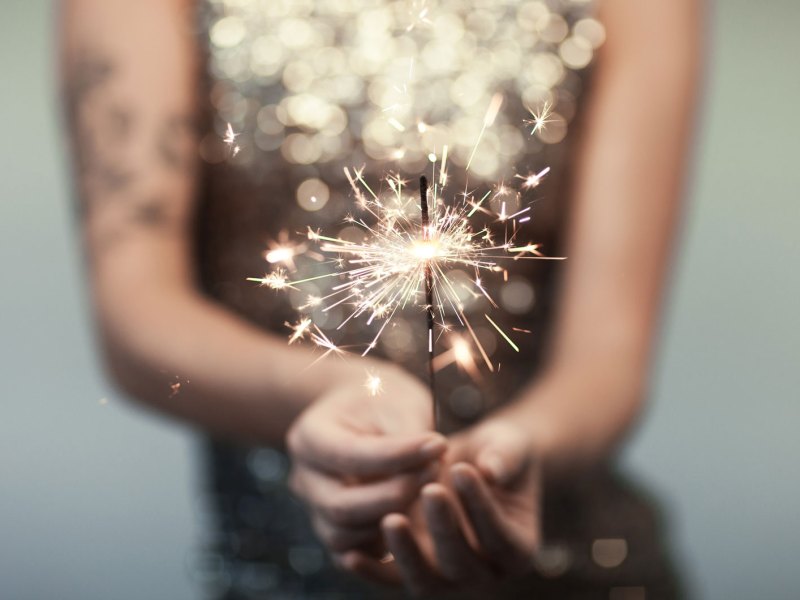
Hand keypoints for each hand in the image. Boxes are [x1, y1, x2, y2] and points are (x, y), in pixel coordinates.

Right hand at [287, 365, 446, 557]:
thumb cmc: (383, 402)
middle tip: (436, 470)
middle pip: (340, 506)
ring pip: (344, 536)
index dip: (397, 455)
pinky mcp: (334, 532)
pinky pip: (354, 553)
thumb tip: (435, 457)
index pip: (349, 455)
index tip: (439, 445)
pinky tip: (414, 515)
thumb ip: (410, 433)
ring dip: (391, 519)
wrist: (366, 415)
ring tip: (427, 489)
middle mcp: (303, 478)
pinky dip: (383, 541)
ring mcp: (314, 510)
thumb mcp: (395, 400)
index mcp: (308, 436)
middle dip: (395, 494)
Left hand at [337, 413, 541, 595]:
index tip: (462, 470)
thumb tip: (493, 470)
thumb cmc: (495, 452)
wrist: (467, 461)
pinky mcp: (414, 572)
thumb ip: (506, 456)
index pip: (501, 537)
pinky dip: (373, 572)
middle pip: (462, 564)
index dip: (482, 506)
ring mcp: (447, 580)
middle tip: (428, 489)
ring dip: (407, 554)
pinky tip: (351, 555)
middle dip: (445, 527)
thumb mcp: (509, 444)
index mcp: (517, 550)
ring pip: (427, 581)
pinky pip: (392, 579)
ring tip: (390, 520)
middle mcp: (484, 574)